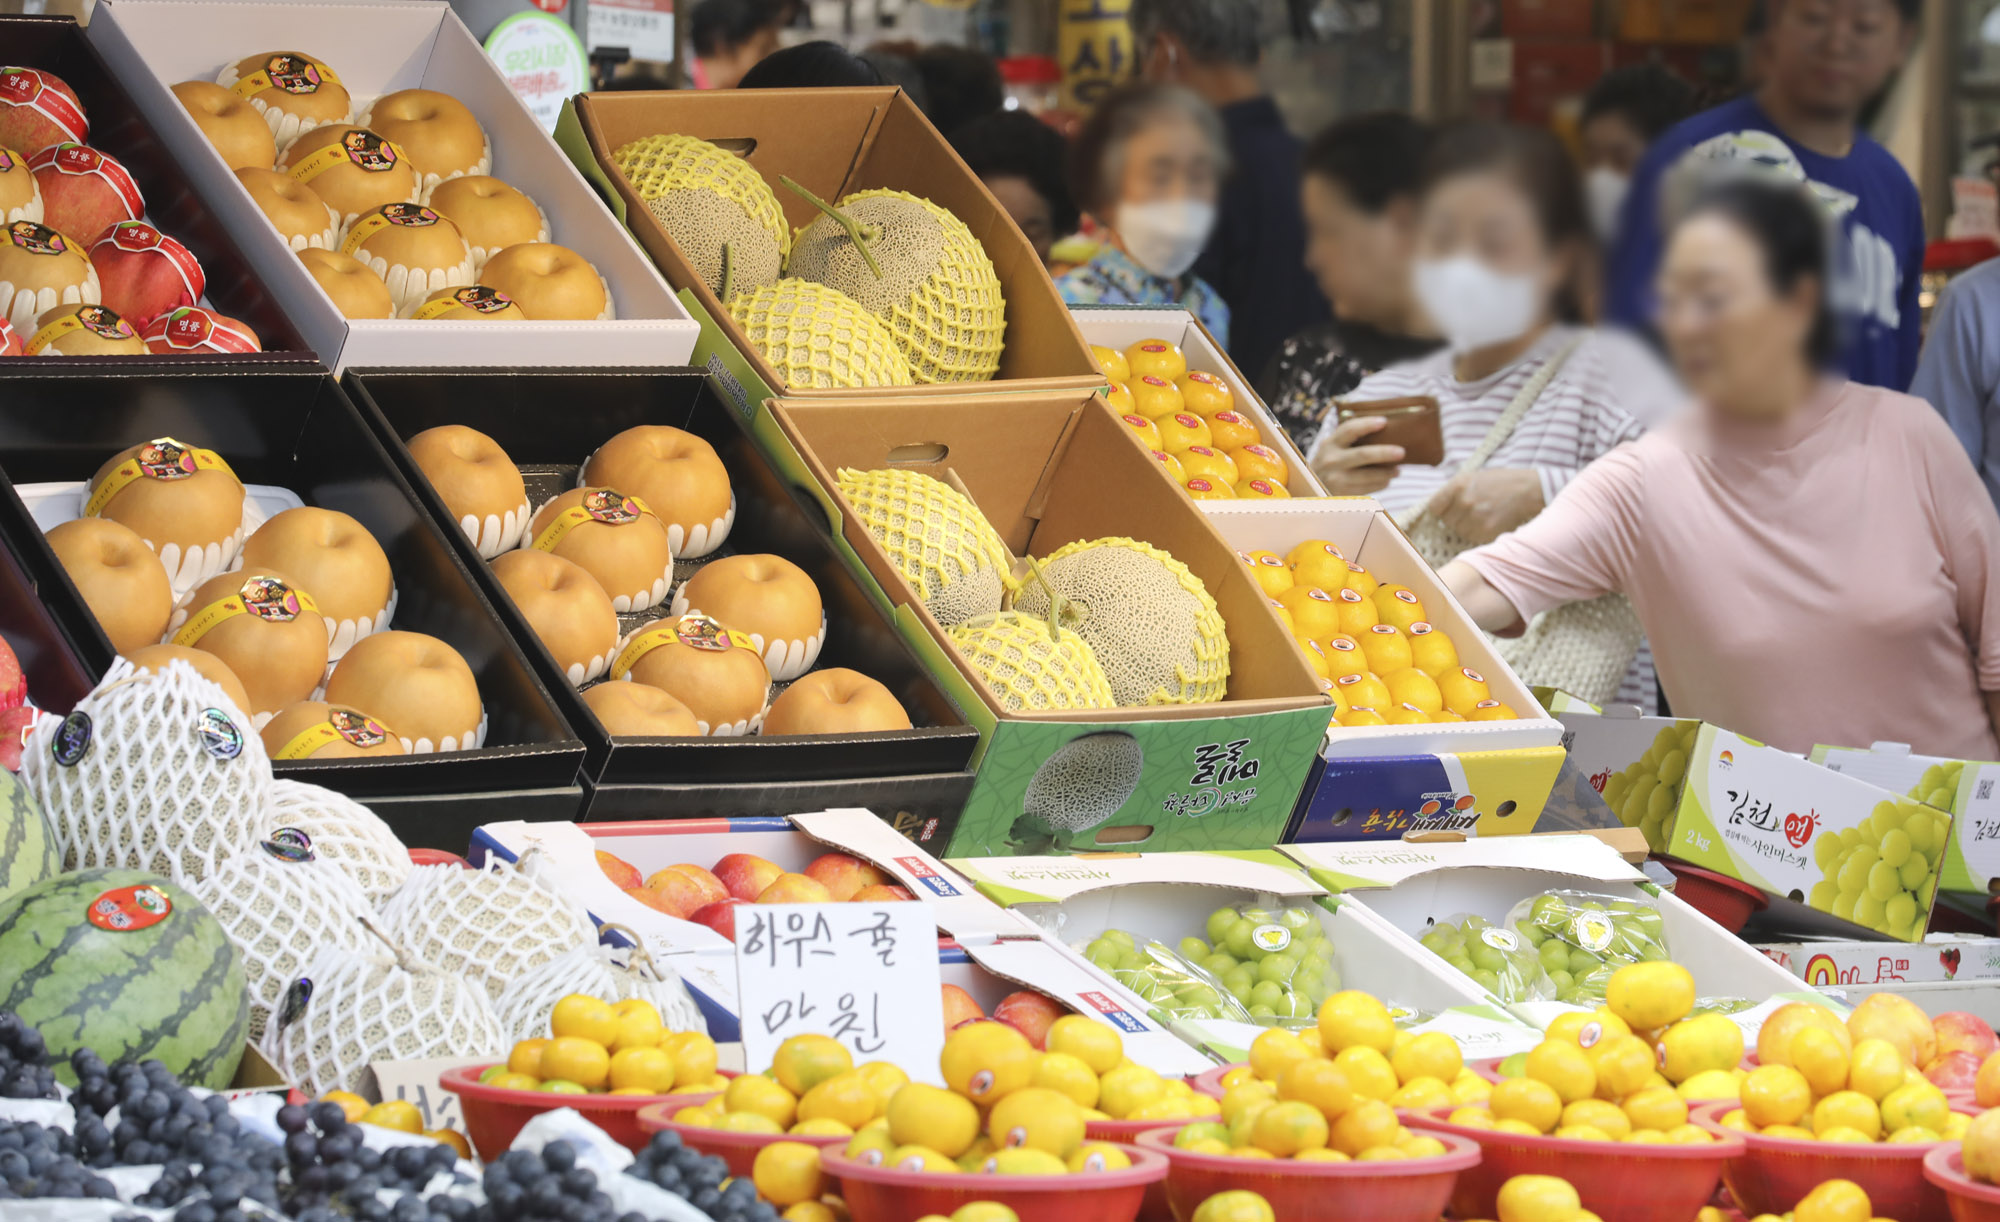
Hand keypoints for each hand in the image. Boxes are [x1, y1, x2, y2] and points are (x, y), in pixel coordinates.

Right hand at [1309, 415, 1403, 495]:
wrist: (1310, 489)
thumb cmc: (1329, 463)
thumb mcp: (1332, 448)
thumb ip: (1349, 439)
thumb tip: (1385, 429)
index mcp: (1330, 444)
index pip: (1349, 429)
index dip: (1367, 424)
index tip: (1384, 421)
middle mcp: (1331, 460)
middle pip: (1363, 455)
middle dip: (1384, 453)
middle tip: (1402, 452)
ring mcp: (1336, 479)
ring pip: (1368, 476)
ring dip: (1386, 473)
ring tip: (1398, 470)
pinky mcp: (1342, 494)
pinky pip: (1367, 489)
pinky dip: (1380, 484)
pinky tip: (1386, 480)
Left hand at [1428, 468, 1544, 544]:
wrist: (1526, 490)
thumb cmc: (1498, 482)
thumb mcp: (1472, 477)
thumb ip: (1452, 491)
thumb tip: (1435, 507)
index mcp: (1458, 485)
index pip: (1433, 507)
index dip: (1440, 509)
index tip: (1445, 509)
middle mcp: (1464, 502)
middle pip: (1446, 521)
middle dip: (1455, 517)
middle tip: (1470, 510)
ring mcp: (1475, 518)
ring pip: (1458, 531)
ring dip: (1466, 526)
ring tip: (1480, 515)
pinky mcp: (1486, 531)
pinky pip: (1472, 537)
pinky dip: (1477, 532)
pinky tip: (1487, 522)